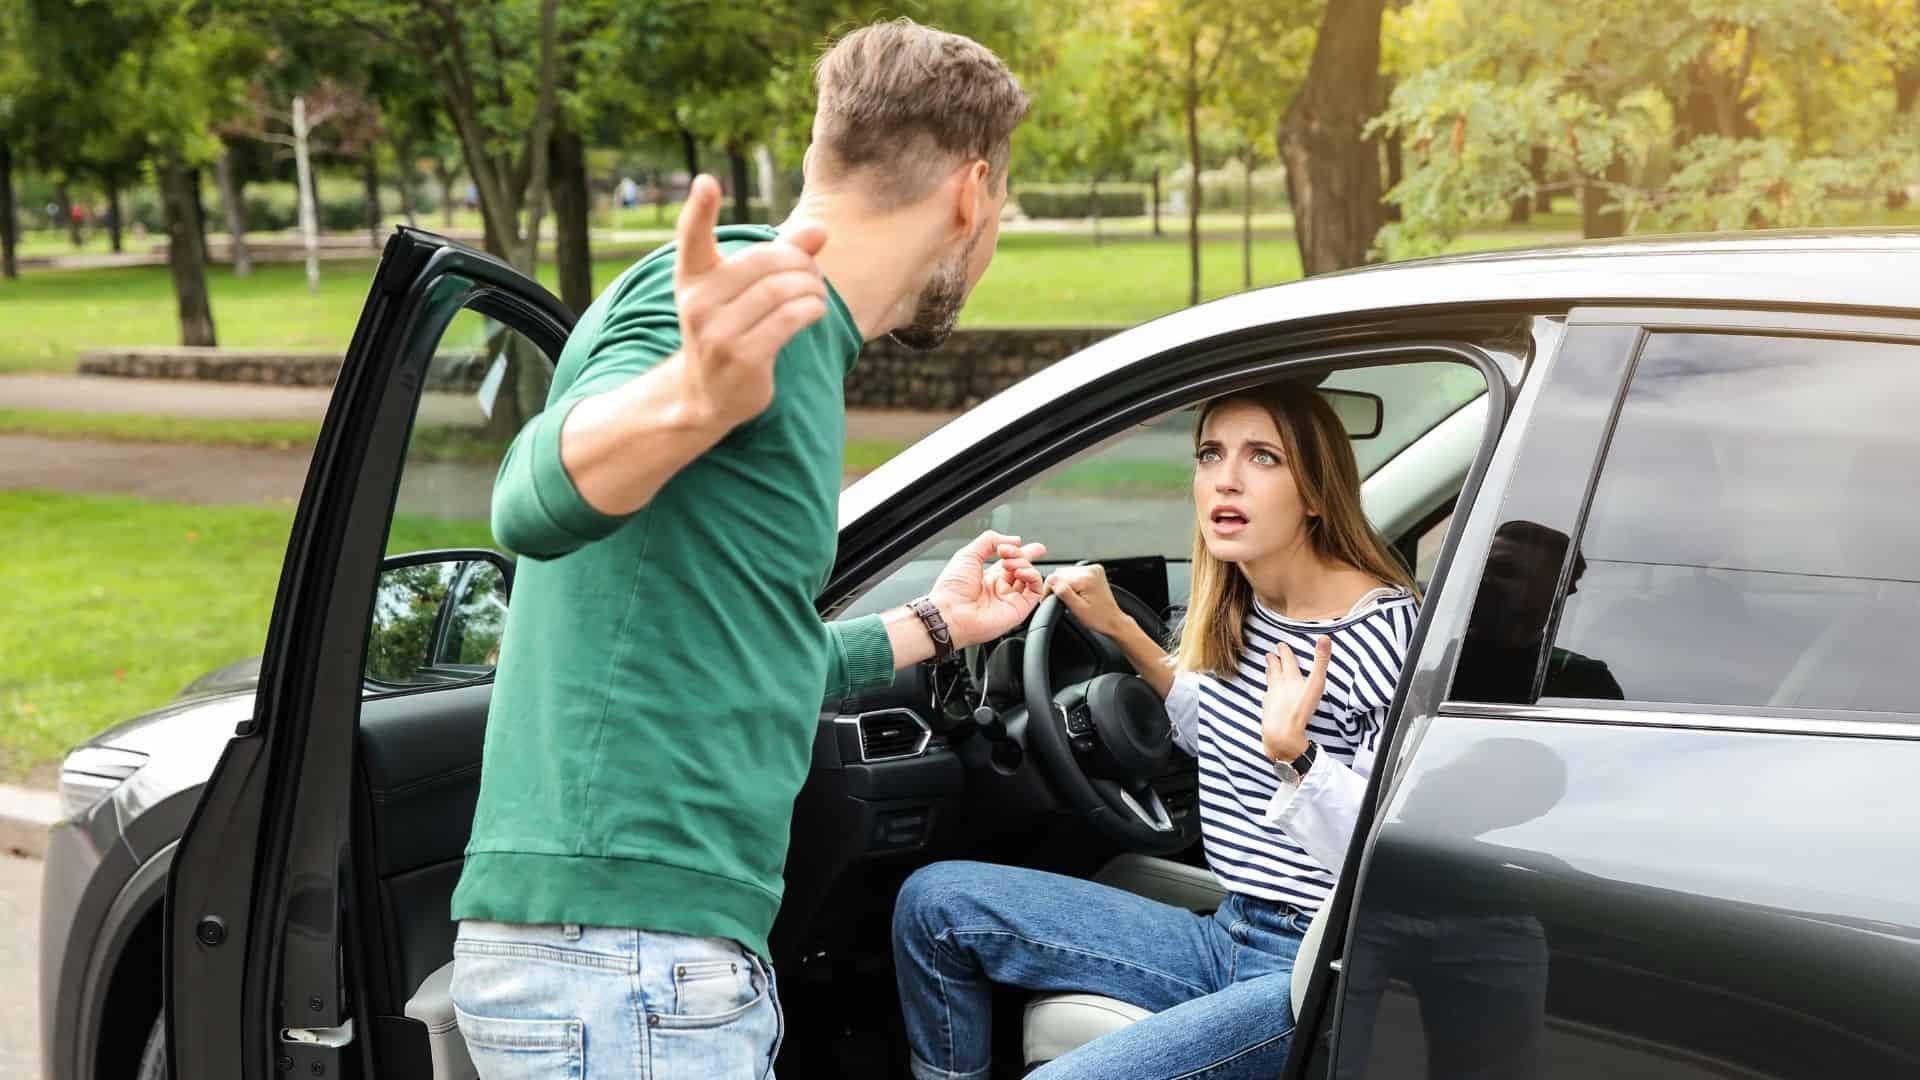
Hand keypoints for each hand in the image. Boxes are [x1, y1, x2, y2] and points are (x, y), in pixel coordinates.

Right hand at [671, 175, 829, 429]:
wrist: (706, 395)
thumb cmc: (732, 328)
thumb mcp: (746, 289)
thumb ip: (782, 255)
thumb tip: (820, 229)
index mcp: (692, 277)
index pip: (692, 237)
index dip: (700, 209)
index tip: (707, 181)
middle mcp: (698, 302)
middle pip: (765, 261)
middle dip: (800, 263)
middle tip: (814, 274)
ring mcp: (717, 332)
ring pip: (781, 290)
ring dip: (812, 287)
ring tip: (818, 294)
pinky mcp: (742, 357)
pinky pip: (790, 319)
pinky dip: (812, 309)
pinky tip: (815, 310)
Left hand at [928, 531, 1047, 647]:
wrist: (949, 613)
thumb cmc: (951, 589)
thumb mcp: (968, 554)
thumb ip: (989, 541)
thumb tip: (1014, 540)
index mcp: (987, 576)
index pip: (1010, 561)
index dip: (1020, 551)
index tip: (1021, 542)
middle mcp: (1000, 588)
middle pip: (1022, 568)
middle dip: (1023, 554)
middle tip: (1010, 552)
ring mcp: (1009, 599)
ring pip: (1030, 578)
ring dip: (1024, 564)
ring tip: (1009, 563)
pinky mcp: (1018, 610)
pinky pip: (1035, 592)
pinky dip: (1033, 577)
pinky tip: (1021, 571)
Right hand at [1043, 564, 1130, 638]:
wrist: (1113, 620)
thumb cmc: (1098, 618)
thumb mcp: (1077, 608)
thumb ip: (1063, 592)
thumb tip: (1051, 580)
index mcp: (1086, 578)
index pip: (1056, 578)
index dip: (1050, 590)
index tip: (1049, 600)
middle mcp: (1091, 570)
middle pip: (1060, 574)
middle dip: (1058, 587)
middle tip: (1063, 601)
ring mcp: (1094, 569)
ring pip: (1066, 573)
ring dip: (1065, 584)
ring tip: (1073, 597)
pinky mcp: (1094, 571)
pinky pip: (1075, 573)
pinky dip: (1073, 582)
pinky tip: (1078, 592)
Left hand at [1262, 636, 1330, 762]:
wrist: (1282, 733)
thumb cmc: (1300, 708)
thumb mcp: (1316, 683)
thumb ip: (1321, 661)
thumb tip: (1325, 637)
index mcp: (1290, 678)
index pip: (1287, 661)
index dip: (1284, 651)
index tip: (1280, 644)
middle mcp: (1278, 686)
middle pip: (1275, 670)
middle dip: (1273, 661)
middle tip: (1269, 654)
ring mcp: (1271, 699)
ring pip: (1270, 683)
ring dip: (1269, 674)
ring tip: (1267, 669)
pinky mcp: (1268, 711)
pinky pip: (1267, 699)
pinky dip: (1267, 693)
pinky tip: (1266, 695)